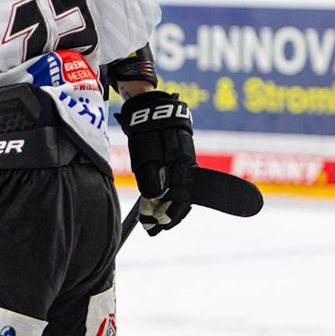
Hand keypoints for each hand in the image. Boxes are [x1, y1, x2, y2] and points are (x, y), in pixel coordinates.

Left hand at [115, 90, 195, 233]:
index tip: (155, 227)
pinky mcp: (177, 160)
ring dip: (167, 207)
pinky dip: (167, 194)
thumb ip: (151, 177)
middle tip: (153, 228)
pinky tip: (157, 202)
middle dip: (168, 215)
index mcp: (184, 167)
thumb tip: (155, 199)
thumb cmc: (148, 131)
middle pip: (182, 198)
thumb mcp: (147, 154)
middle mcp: (187, 167)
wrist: (150, 107)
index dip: (168, 216)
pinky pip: (176, 182)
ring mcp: (183, 163)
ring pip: (179, 191)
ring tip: (154, 220)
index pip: (180, 199)